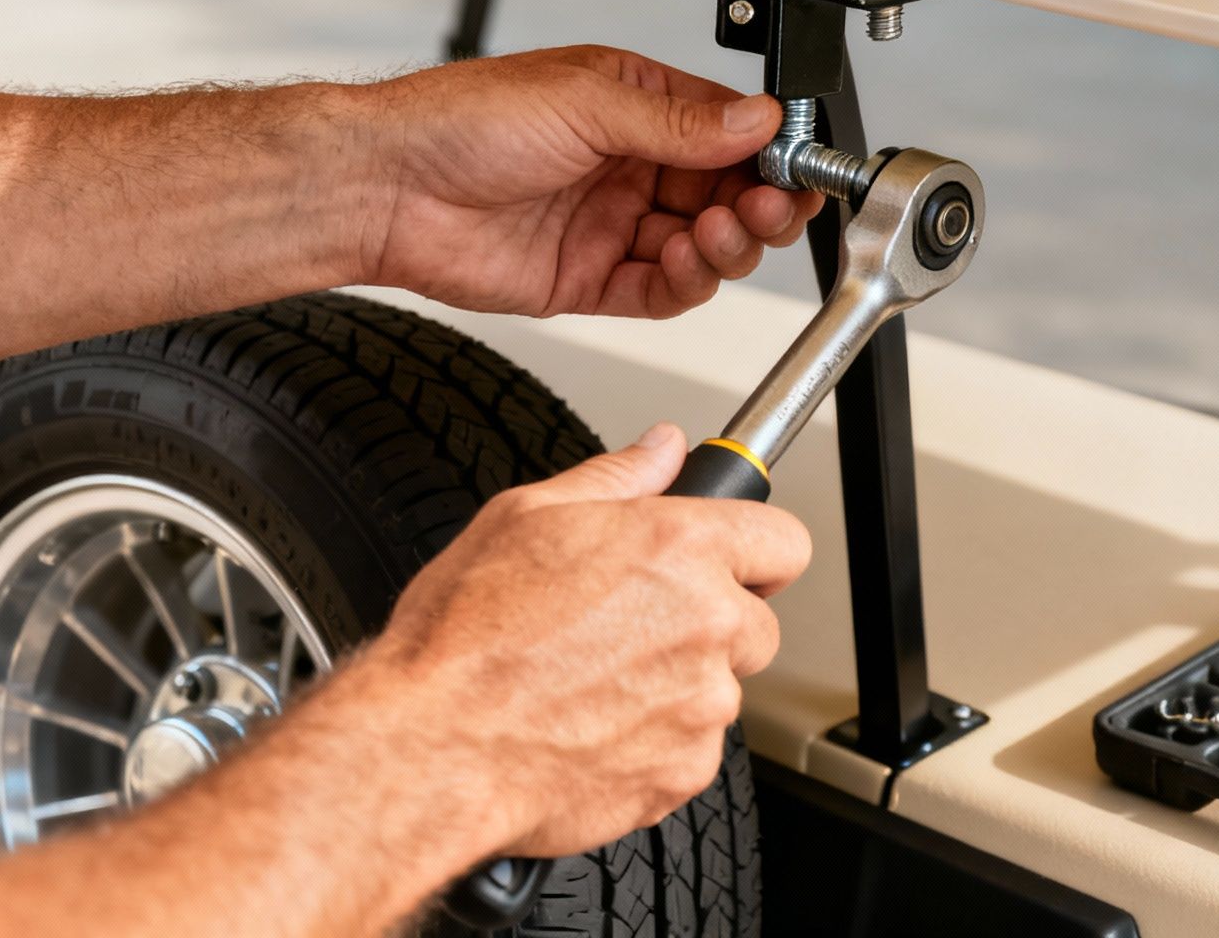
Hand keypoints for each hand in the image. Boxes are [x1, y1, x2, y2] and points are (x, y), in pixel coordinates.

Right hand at [360, 423, 810, 859]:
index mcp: (680, 549)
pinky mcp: (685, 771)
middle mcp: (706, 624)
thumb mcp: (524, 517)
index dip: (757, 552)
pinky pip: (692, 750)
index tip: (735, 564)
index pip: (784, 542)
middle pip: (757, 624)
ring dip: (678, 687)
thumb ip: (616, 477)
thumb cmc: (464, 639)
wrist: (434, 748)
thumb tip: (661, 448)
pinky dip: (656, 743)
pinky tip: (592, 726)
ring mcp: (701, 705)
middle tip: (634, 629)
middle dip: (711, 625)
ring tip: (595, 682)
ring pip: (720, 691)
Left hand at [366, 45, 821, 318]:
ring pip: (701, 248)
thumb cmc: (460, 122)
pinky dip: (683, 283)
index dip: (769, 154)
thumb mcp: (585, 103)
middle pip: (726, 196)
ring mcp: (612, 226)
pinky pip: (659, 291)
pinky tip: (683, 262)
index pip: (729, 134)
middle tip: (770, 207)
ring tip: (718, 232)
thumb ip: (678, 123)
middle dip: (758, 204)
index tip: (798, 168)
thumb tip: (756, 119)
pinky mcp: (589, 280)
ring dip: (725, 245)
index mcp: (635, 107)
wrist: (386, 187)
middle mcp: (629, 167)